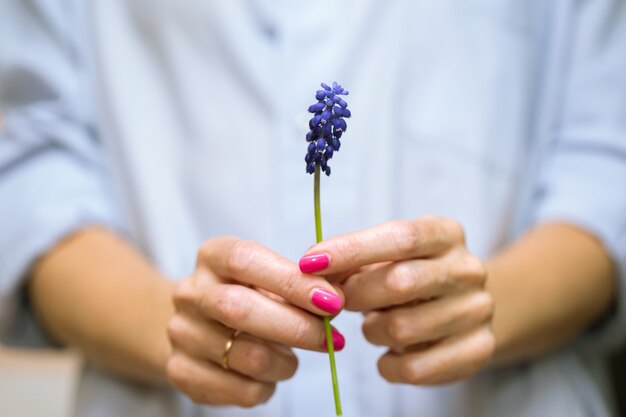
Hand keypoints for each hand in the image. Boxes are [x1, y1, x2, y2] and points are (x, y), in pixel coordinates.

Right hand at [166, 237, 344, 406]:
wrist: (202, 326)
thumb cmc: (252, 295)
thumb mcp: (274, 276)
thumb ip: (309, 278)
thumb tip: (344, 288)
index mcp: (212, 256)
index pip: (245, 261)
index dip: (292, 281)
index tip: (333, 300)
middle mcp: (190, 292)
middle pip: (239, 309)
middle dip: (296, 327)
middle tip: (332, 339)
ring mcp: (181, 333)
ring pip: (247, 356)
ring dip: (286, 363)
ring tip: (294, 358)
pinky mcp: (182, 372)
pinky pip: (241, 389)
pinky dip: (268, 386)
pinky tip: (270, 373)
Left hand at [299, 217, 493, 384]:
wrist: (463, 307)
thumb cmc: (411, 276)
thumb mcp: (385, 258)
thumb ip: (352, 261)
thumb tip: (312, 269)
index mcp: (446, 234)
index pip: (400, 237)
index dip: (351, 249)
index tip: (310, 262)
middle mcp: (469, 269)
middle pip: (401, 282)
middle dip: (356, 295)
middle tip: (338, 302)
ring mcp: (478, 310)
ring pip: (403, 329)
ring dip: (372, 331)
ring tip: (374, 326)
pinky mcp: (479, 350)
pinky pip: (414, 369)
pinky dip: (388, 366)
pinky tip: (389, 354)